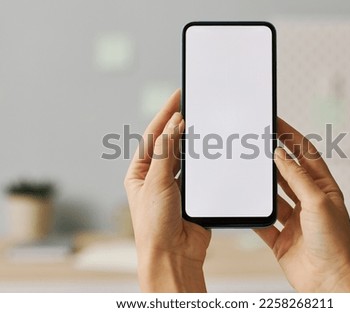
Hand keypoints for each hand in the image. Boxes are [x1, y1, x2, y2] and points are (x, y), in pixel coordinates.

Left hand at [124, 89, 210, 291]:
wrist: (173, 255)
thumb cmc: (154, 225)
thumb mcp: (155, 182)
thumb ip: (166, 151)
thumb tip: (174, 123)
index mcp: (140, 173)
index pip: (153, 136)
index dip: (165, 114)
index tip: (178, 96)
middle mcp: (156, 177)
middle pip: (170, 143)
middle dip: (180, 125)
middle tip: (194, 105)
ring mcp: (175, 185)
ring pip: (186, 156)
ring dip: (193, 142)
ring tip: (203, 124)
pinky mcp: (192, 195)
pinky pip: (199, 171)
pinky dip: (204, 161)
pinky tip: (210, 150)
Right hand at [255, 118, 349, 291]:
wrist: (329, 282)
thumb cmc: (335, 244)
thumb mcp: (317, 202)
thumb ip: (297, 178)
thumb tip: (282, 154)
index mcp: (324, 190)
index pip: (306, 155)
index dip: (292, 136)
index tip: (276, 121)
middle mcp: (309, 203)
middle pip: (288, 172)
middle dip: (274, 157)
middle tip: (257, 141)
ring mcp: (295, 221)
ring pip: (274, 196)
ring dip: (263, 184)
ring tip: (248, 167)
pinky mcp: (282, 238)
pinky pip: (264, 222)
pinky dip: (254, 215)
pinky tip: (244, 205)